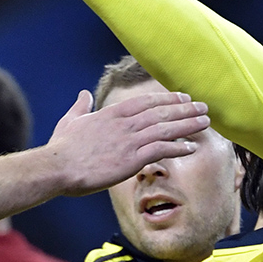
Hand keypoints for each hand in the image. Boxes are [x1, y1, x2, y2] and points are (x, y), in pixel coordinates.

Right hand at [45, 89, 210, 195]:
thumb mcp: (70, 120)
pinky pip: (162, 150)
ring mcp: (130, 141)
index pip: (146, 102)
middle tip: (203, 107)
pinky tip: (192, 147)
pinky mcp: (132, 159)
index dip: (167, 99)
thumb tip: (84, 94)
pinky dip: (178, 147)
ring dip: (188, 125)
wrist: (57, 167)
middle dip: (185, 109)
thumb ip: (81, 106)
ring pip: (166, 129)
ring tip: (205, 123)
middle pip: (161, 112)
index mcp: (112, 113)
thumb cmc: (62, 148)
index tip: (183, 97)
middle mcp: (125, 124)